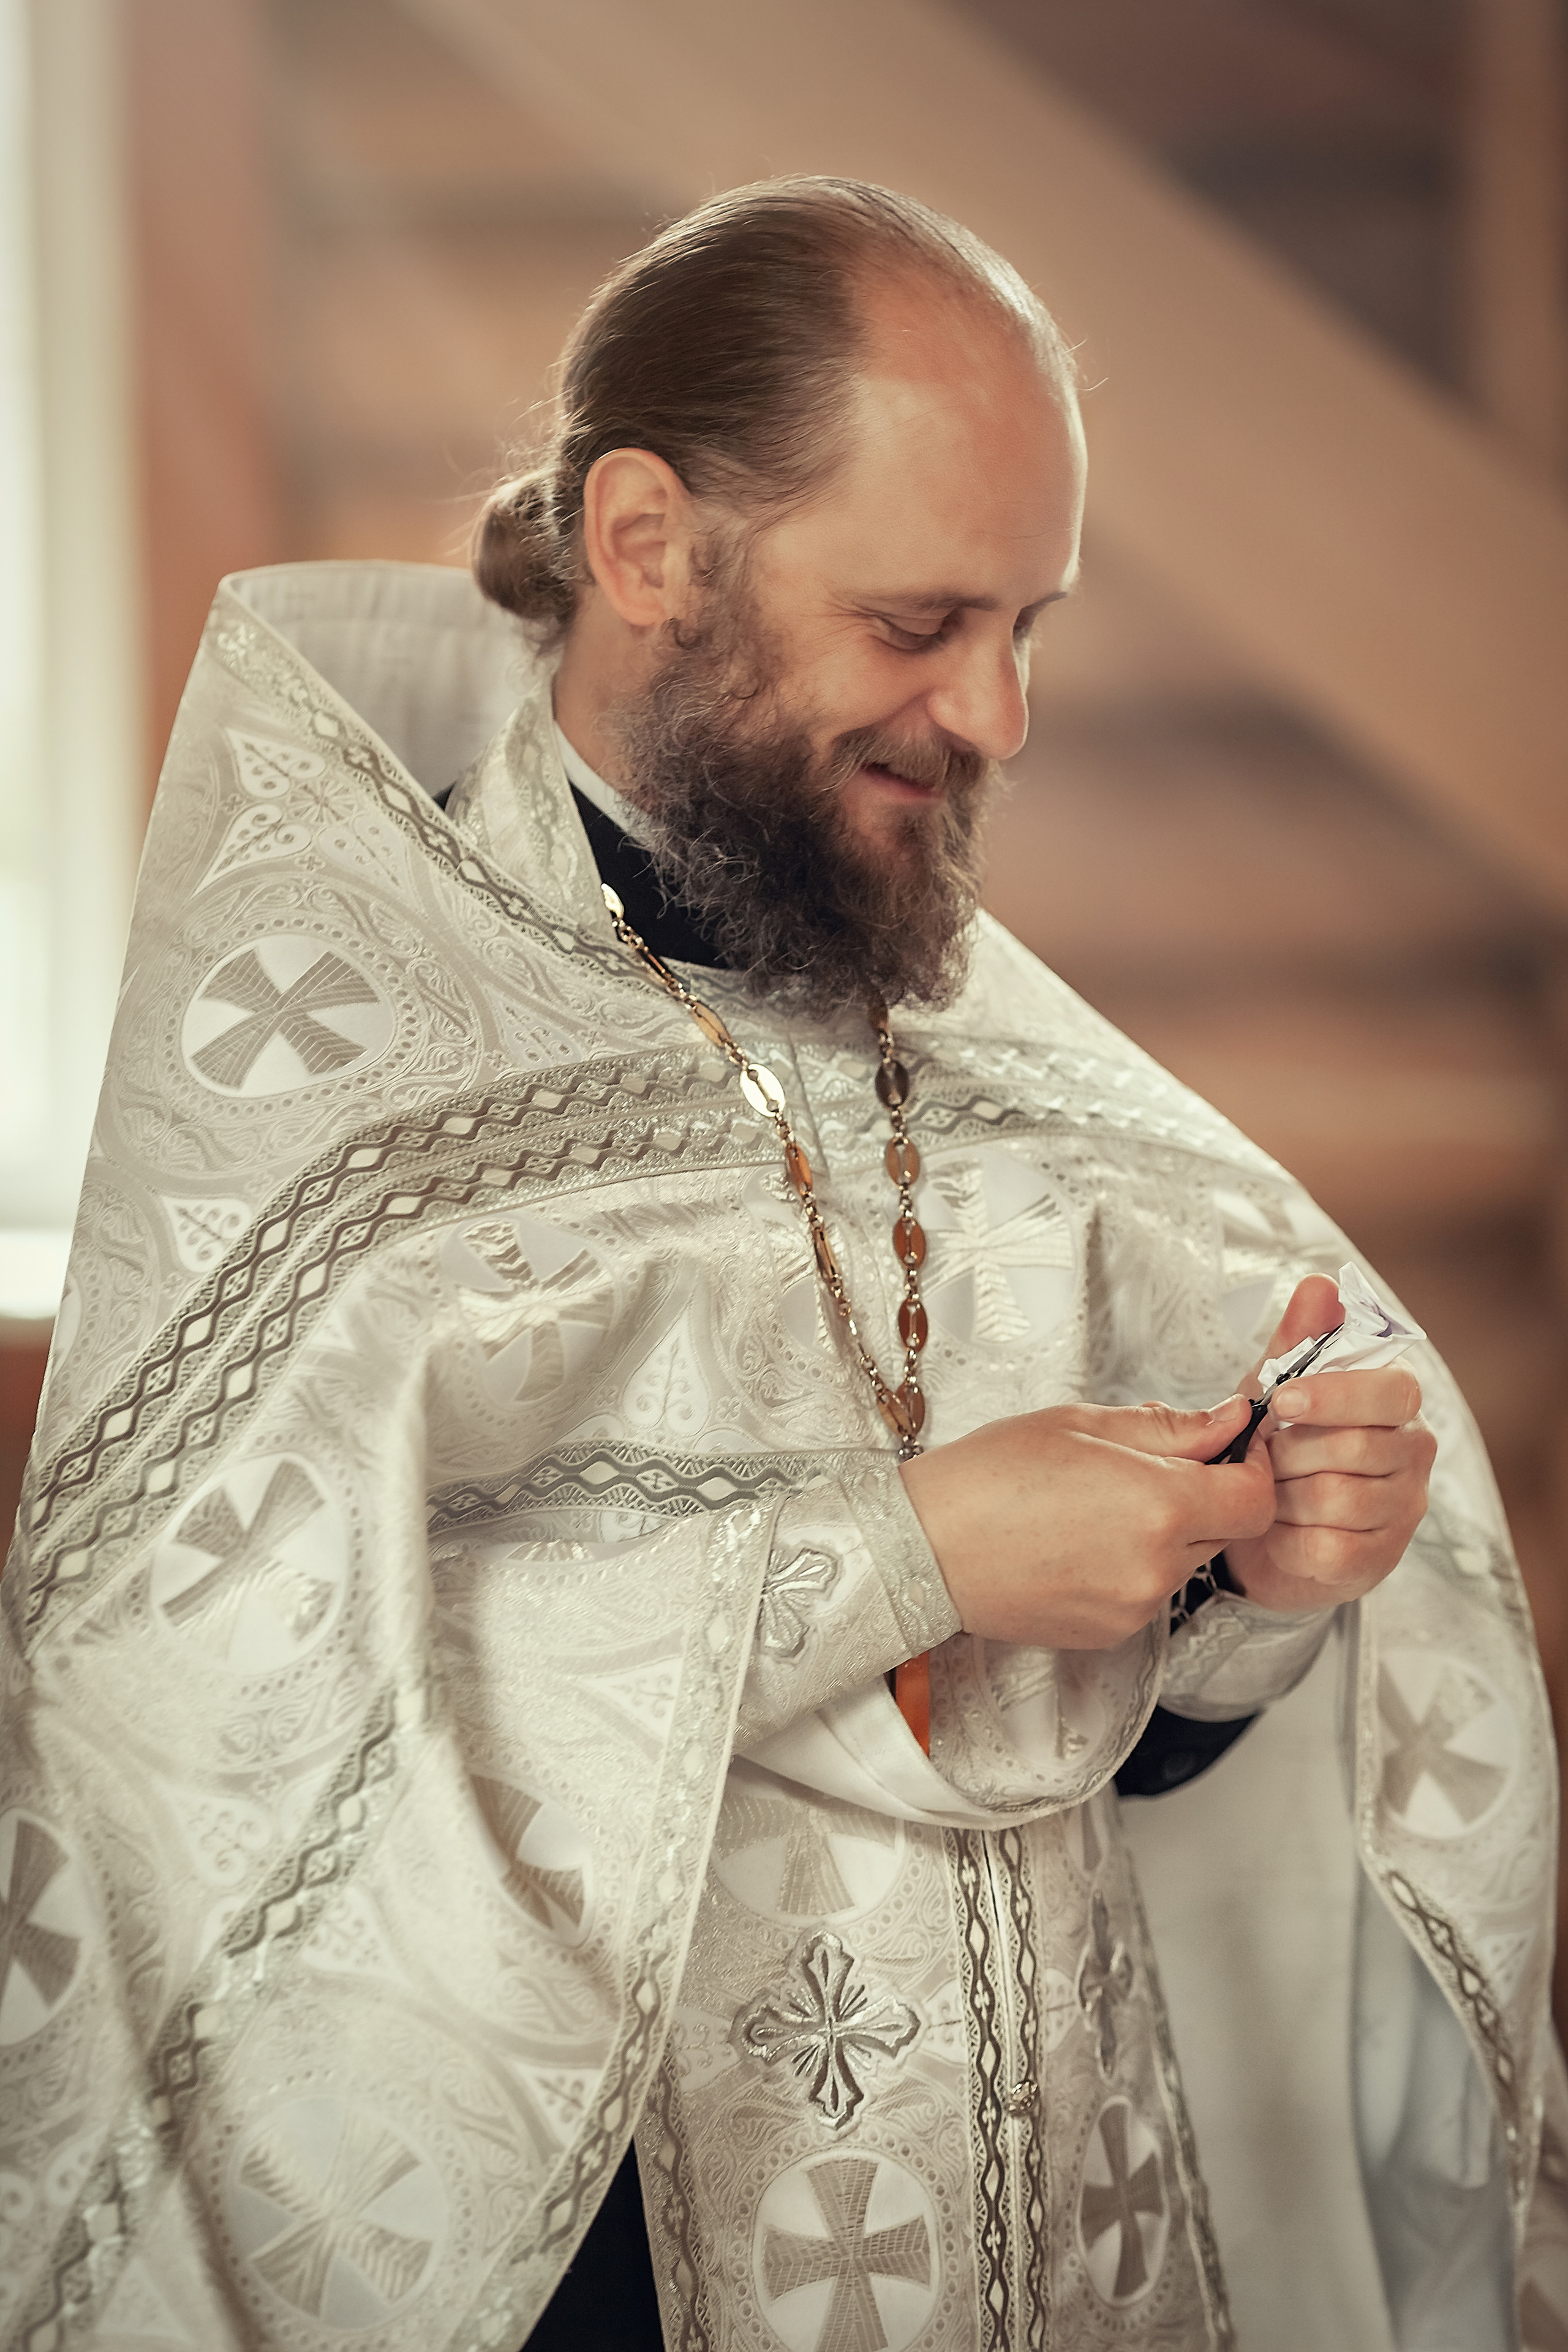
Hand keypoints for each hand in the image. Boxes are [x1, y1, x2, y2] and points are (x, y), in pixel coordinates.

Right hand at [899, 1395, 1275, 1649]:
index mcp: (1160, 1504)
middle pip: (1227, 1531)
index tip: (1229, 1448)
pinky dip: (1132, 1565)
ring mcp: (1134, 1607)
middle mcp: (1157, 1566)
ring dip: (1166, 1532)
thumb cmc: (988, 1477)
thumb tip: (1228, 1420)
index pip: (1255, 1498)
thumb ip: (1169, 1427)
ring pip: (1185, 1562)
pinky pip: (1147, 1592)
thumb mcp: (1081, 1424)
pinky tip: (1080, 1541)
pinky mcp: (1109, 1633)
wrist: (922, 1548)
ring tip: (1099, 1505)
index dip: (1250, 1468)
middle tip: (1151, 1467)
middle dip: (1207, 1496)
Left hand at [1222, 1274, 1434, 1612]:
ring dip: (1283, 1496)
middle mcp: (1412, 1455)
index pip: (1394, 1391)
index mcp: (1396, 1404)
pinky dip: (1287, 1540)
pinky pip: (1329, 1549)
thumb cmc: (1279, 1445)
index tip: (1282, 1402)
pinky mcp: (1376, 1562)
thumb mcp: (1278, 1388)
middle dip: (1291, 1452)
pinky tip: (1275, 1529)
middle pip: (1358, 1448)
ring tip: (1266, 1489)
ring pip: (1339, 1500)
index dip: (1337, 1395)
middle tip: (1262, 1453)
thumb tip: (1319, 1284)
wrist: (1259, 1527)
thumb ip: (1299, 1340)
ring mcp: (1401, 1512)